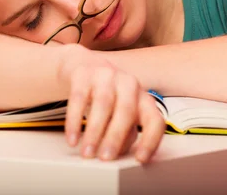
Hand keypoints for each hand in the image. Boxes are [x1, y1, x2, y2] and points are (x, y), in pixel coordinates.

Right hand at [57, 44, 164, 161]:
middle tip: (105, 157)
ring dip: (94, 132)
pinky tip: (72, 137)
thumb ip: (125, 132)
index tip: (140, 159)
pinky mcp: (83, 74)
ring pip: (103, 104)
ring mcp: (106, 75)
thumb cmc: (108, 96)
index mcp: (143, 98)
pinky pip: (78, 98)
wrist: (85, 66)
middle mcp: (128, 84)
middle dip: (115, 137)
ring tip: (87, 151)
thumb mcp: (121, 113)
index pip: (154, 120)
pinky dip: (74, 121)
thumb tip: (118, 152)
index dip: (150, 140)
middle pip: (126, 111)